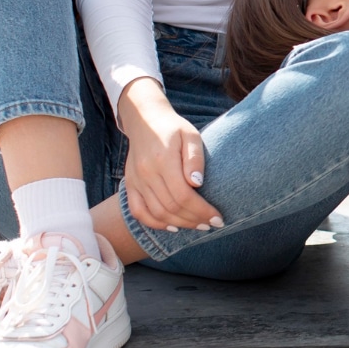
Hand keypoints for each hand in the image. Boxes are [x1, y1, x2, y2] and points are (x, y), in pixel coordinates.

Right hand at [119, 77, 222, 231]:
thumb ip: (195, 158)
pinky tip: (172, 227)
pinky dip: (155, 223)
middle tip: (212, 224)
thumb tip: (197, 184)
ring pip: (156, 213)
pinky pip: (138, 212)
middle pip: (171, 208)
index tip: (218, 218)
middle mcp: (146, 173)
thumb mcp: (191, 135)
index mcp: (163, 161)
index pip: (183, 195)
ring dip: (179, 224)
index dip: (202, 210)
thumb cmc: (174, 128)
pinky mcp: (130, 185)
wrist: (145, 120)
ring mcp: (135, 181)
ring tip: (198, 226)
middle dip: (194, 220)